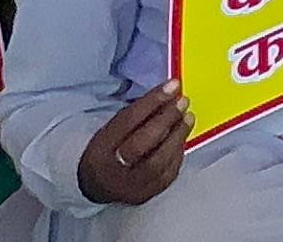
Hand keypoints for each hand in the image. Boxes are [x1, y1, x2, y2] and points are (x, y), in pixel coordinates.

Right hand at [76, 84, 191, 205]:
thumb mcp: (111, 129)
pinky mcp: (145, 196)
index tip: (173, 85)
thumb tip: (169, 94)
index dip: (152, 101)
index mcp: (100, 148)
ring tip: (188, 118)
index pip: (127, 121)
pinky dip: (177, 154)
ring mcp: (129, 187)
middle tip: (182, 102)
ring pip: (157, 163)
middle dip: (166, 119)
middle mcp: (112, 170)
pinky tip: (182, 139)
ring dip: (177, 136)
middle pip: (141, 144)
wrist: (94, 185)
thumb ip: (136, 115)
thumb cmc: (108, 150)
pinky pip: (166, 175)